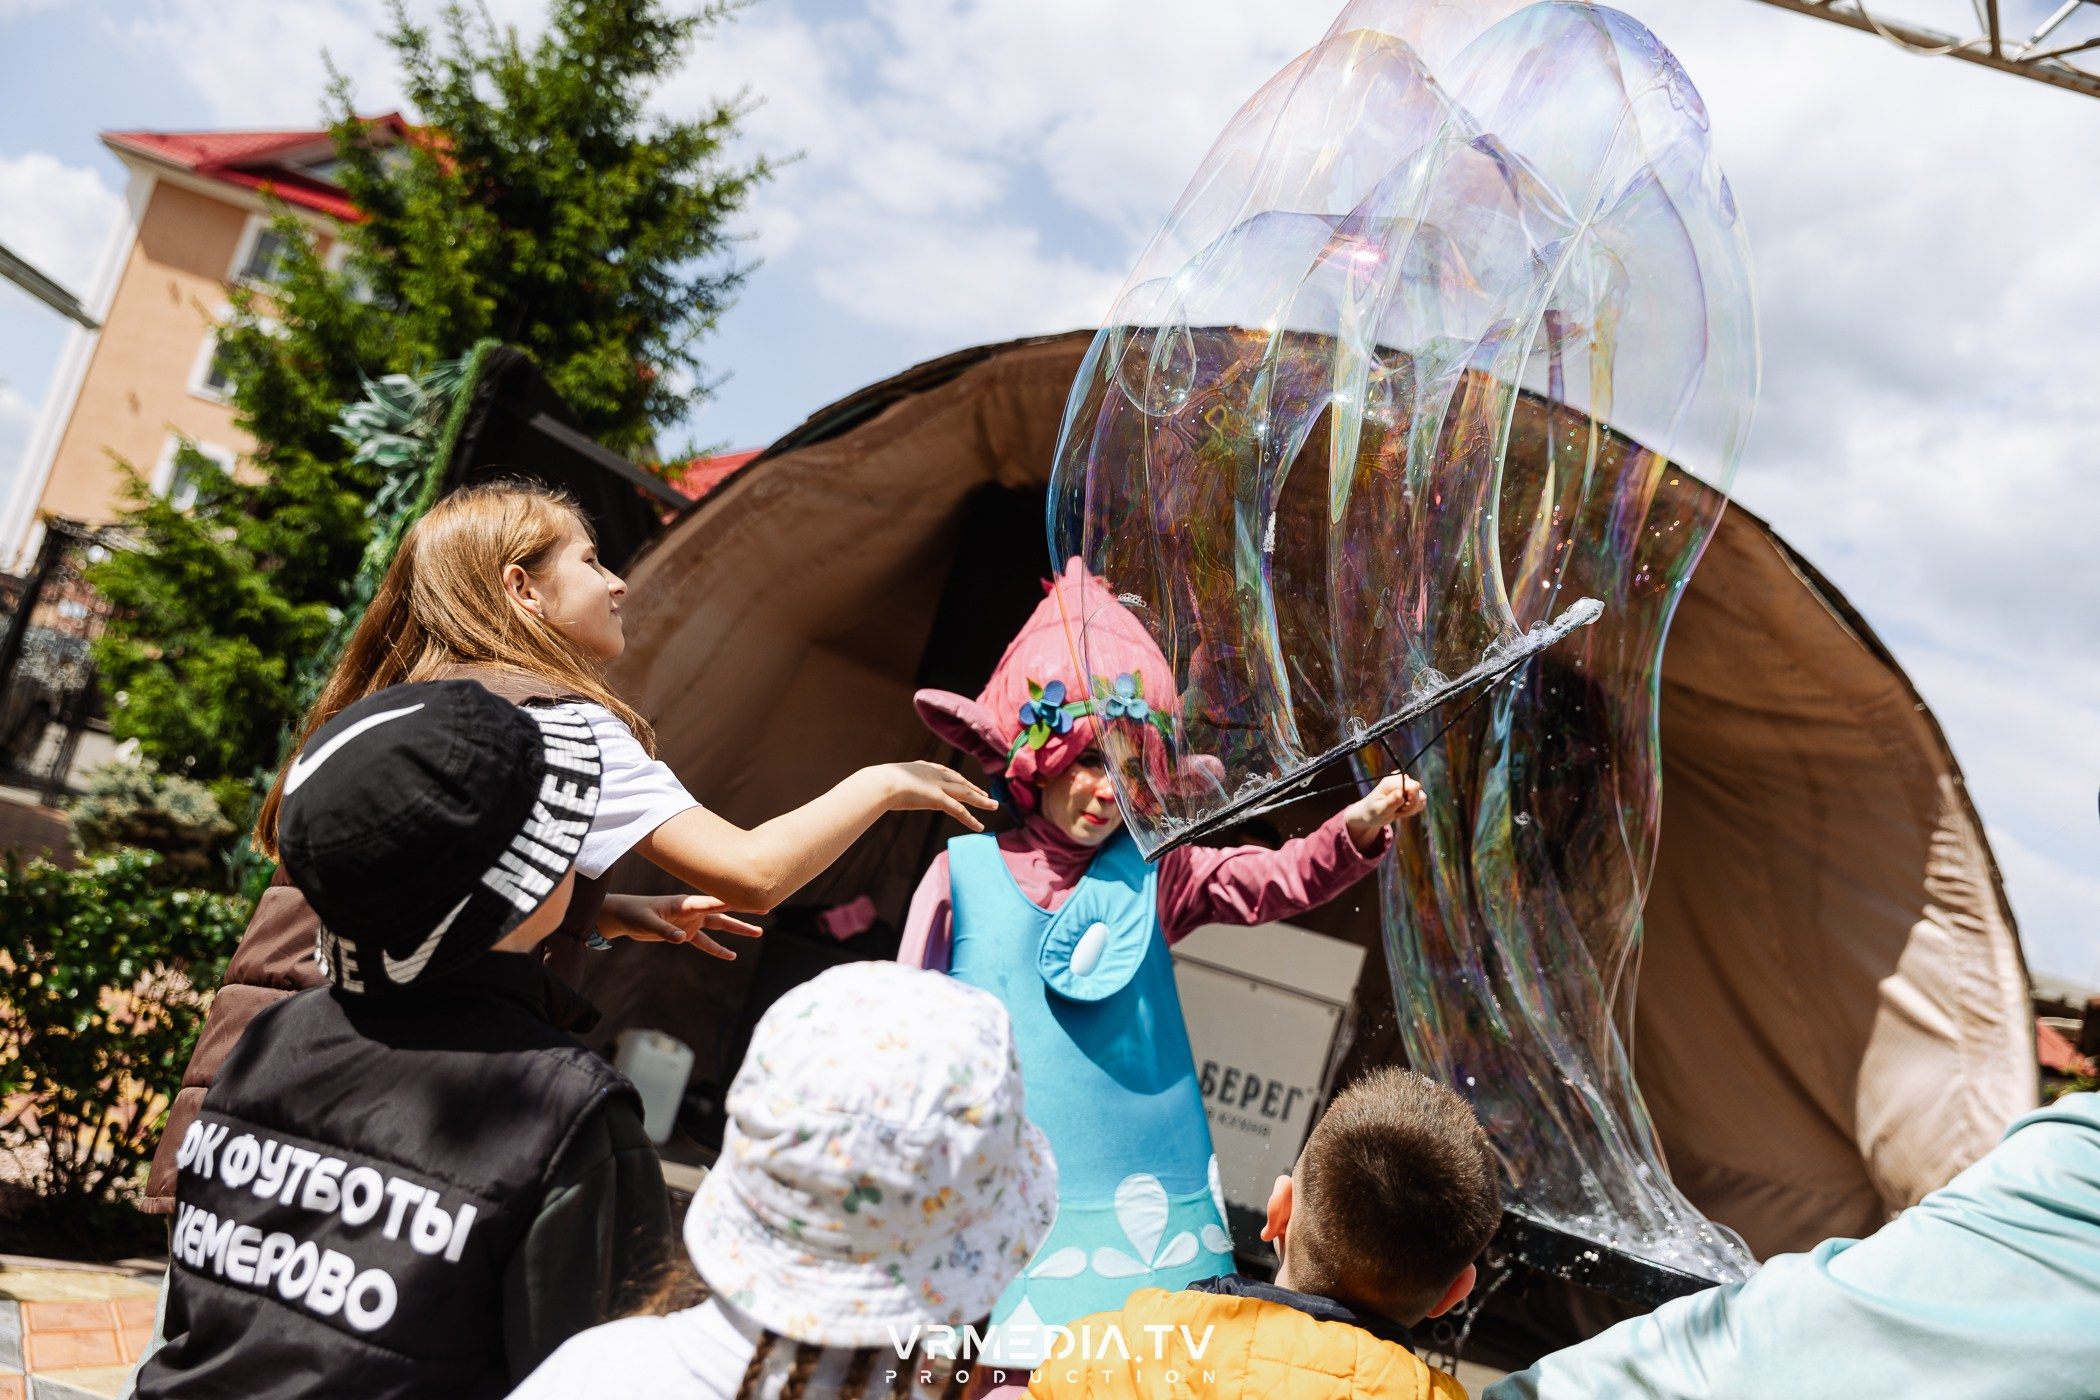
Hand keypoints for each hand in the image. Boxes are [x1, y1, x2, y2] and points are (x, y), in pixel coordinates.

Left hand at [596, 893, 764, 959]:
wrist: (623, 916)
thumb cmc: (634, 913)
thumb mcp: (647, 922)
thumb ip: (665, 931)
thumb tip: (681, 940)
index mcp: (685, 903)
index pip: (713, 902)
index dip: (732, 901)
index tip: (750, 899)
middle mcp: (692, 910)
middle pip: (723, 911)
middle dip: (744, 910)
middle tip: (766, 908)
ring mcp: (691, 921)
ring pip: (719, 925)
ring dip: (737, 929)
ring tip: (758, 933)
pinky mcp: (686, 932)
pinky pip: (705, 942)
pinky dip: (717, 949)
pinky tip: (731, 956)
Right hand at [871, 761, 998, 831]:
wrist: (880, 783)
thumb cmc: (876, 784)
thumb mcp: (886, 782)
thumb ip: (890, 786)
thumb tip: (878, 791)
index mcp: (921, 767)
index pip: (944, 772)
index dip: (956, 778)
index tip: (965, 782)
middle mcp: (933, 774)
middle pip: (959, 781)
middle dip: (974, 788)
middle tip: (986, 794)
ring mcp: (937, 786)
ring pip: (965, 793)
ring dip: (981, 800)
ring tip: (994, 806)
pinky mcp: (939, 799)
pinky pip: (960, 810)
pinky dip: (971, 819)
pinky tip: (980, 826)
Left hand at [1343, 774, 1426, 849]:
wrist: (1370, 813)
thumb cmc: (1372, 813)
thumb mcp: (1379, 811)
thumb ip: (1390, 802)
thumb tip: (1400, 793)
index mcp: (1391, 781)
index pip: (1414, 787)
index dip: (1411, 801)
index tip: (1400, 808)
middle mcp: (1400, 778)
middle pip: (1419, 791)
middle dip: (1411, 806)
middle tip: (1397, 812)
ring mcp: (1406, 784)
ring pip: (1422, 797)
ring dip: (1412, 809)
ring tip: (1398, 811)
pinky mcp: (1410, 790)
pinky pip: (1421, 800)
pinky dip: (1413, 809)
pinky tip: (1402, 810)